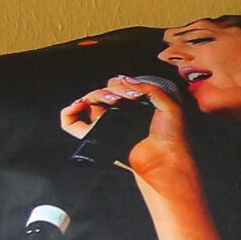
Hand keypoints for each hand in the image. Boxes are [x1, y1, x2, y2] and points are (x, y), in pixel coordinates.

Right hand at [57, 74, 191, 177]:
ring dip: (96, 94)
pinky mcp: (97, 136)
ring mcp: (107, 124)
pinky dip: (68, 112)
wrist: (167, 160)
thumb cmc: (172, 136)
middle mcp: (121, 113)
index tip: (137, 92)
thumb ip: (149, 88)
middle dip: (113, 88)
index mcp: (137, 105)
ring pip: (90, 101)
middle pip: (104, 91)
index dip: (124, 84)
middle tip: (128, 96)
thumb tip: (123, 80)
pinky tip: (79, 104)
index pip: (120, 85)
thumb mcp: (169, 104)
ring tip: (114, 100)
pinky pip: (72, 125)